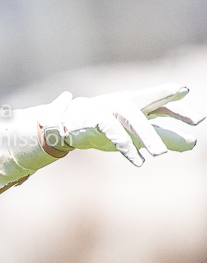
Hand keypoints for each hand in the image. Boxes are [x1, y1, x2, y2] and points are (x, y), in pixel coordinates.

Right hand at [40, 84, 204, 165]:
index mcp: (140, 103)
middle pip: (152, 101)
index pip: (164, 104)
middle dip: (171, 103)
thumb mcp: (136, 131)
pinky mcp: (96, 119)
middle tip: (196, 118)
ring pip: (134, 119)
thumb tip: (193, 143)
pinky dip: (126, 146)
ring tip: (160, 154)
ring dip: (148, 135)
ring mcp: (111, 109)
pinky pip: (114, 132)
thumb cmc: (107, 125)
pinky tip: (138, 161)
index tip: (198, 119)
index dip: (180, 110)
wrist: (68, 122)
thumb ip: (162, 135)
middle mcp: (128, 103)